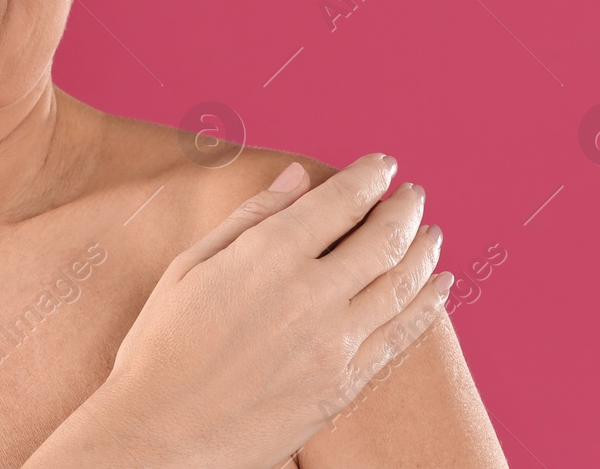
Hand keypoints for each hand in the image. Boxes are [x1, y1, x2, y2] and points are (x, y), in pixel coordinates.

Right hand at [96, 154, 448, 468]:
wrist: (161, 433)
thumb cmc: (161, 345)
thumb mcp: (191, 266)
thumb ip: (252, 218)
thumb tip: (299, 177)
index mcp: (267, 257)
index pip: (340, 201)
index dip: (370, 177)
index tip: (382, 165)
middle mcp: (310, 296)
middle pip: (383, 239)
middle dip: (406, 208)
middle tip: (414, 193)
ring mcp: (333, 344)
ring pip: (401, 285)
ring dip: (424, 251)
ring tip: (433, 233)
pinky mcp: (343, 385)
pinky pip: (400, 337)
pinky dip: (427, 307)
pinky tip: (439, 288)